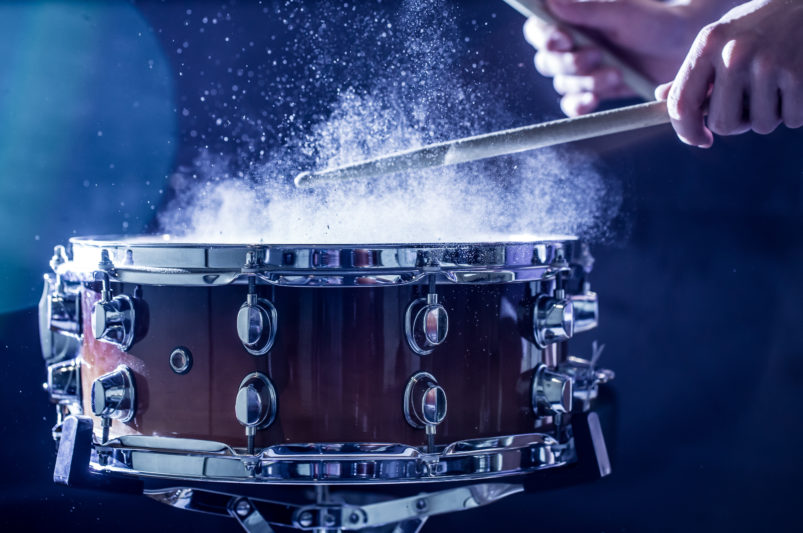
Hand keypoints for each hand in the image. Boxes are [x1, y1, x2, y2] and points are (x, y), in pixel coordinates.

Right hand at [523, 0, 714, 115]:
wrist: (681, 49)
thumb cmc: (655, 22)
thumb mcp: (623, 13)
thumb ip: (587, 9)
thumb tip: (551, 1)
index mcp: (570, 18)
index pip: (538, 29)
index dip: (546, 37)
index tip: (565, 39)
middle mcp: (569, 45)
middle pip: (546, 61)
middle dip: (571, 62)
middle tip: (598, 55)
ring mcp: (579, 70)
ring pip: (563, 83)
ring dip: (586, 81)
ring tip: (616, 73)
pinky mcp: (590, 91)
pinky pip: (571, 104)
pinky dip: (579, 104)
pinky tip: (593, 100)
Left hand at [656, 0, 802, 147]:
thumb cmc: (760, 25)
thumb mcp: (722, 38)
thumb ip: (695, 71)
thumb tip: (662, 96)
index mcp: (708, 44)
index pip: (681, 104)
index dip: (686, 131)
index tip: (701, 139)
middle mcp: (734, 54)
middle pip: (723, 124)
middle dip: (736, 123)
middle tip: (748, 105)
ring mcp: (769, 64)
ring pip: (761, 125)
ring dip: (769, 115)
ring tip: (775, 87)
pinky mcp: (799, 73)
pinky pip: (792, 119)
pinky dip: (795, 111)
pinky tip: (796, 85)